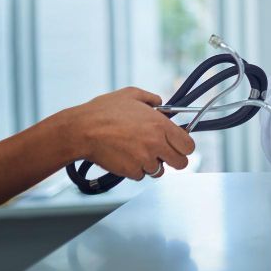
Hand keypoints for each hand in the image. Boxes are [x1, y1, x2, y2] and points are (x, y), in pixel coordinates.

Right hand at [64, 87, 195, 180]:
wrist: (81, 130)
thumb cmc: (103, 111)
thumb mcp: (131, 95)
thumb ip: (151, 98)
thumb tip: (160, 102)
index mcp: (161, 126)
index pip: (188, 146)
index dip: (185, 146)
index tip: (178, 145)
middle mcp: (156, 144)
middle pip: (181, 163)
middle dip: (174, 159)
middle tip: (163, 153)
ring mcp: (144, 160)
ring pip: (159, 171)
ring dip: (152, 164)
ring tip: (138, 152)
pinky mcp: (130, 171)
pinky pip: (140, 175)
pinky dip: (135, 169)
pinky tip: (126, 157)